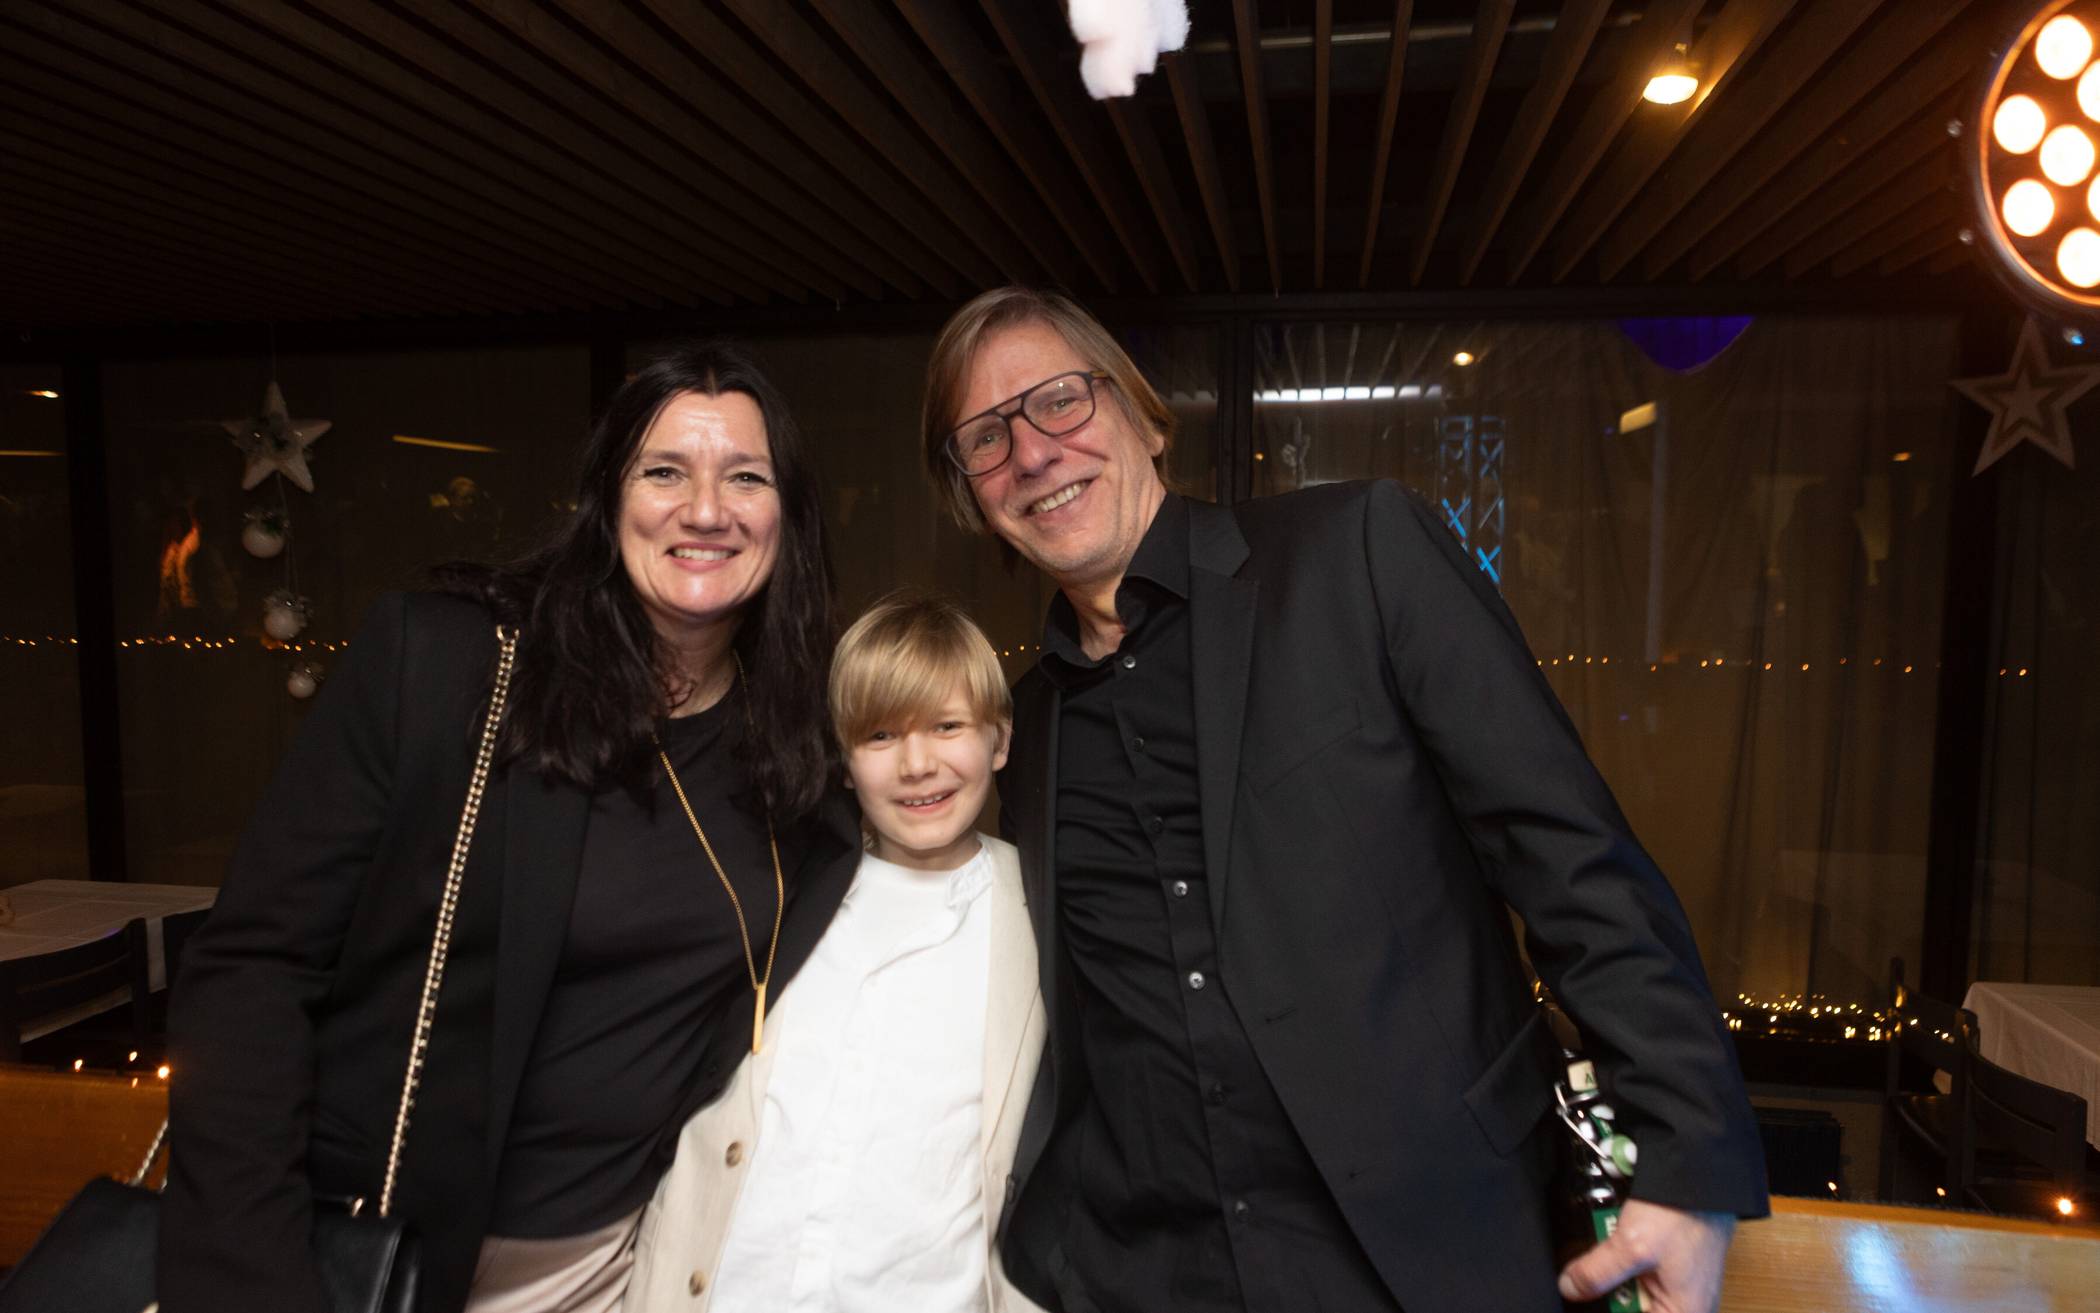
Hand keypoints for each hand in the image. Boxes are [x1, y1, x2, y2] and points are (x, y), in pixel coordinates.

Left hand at [1557, 1198, 1734, 1312]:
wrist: (1696, 1175)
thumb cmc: (1682, 1213)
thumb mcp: (1631, 1246)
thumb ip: (1596, 1273)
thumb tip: (1571, 1289)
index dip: (1605, 1307)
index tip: (1586, 1295)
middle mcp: (1683, 1306)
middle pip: (1630, 1308)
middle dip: (1608, 1290)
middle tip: (1594, 1269)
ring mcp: (1675, 1287)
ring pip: (1629, 1291)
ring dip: (1612, 1273)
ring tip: (1614, 1248)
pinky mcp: (1668, 1269)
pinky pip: (1637, 1274)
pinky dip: (1622, 1260)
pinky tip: (1618, 1242)